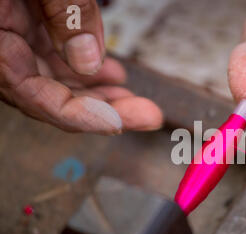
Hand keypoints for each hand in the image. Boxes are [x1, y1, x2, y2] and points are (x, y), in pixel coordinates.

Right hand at [0, 0, 162, 133]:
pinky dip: (83, 64)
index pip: (33, 95)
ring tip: (134, 98)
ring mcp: (6, 35)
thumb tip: (89, 62)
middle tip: (145, 115)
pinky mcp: (18, 23)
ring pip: (55, 78)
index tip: (119, 124)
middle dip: (102, 109)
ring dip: (97, 92)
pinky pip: (51, 53)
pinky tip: (111, 73)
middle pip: (51, 95)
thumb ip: (62, 11)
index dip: (79, 116)